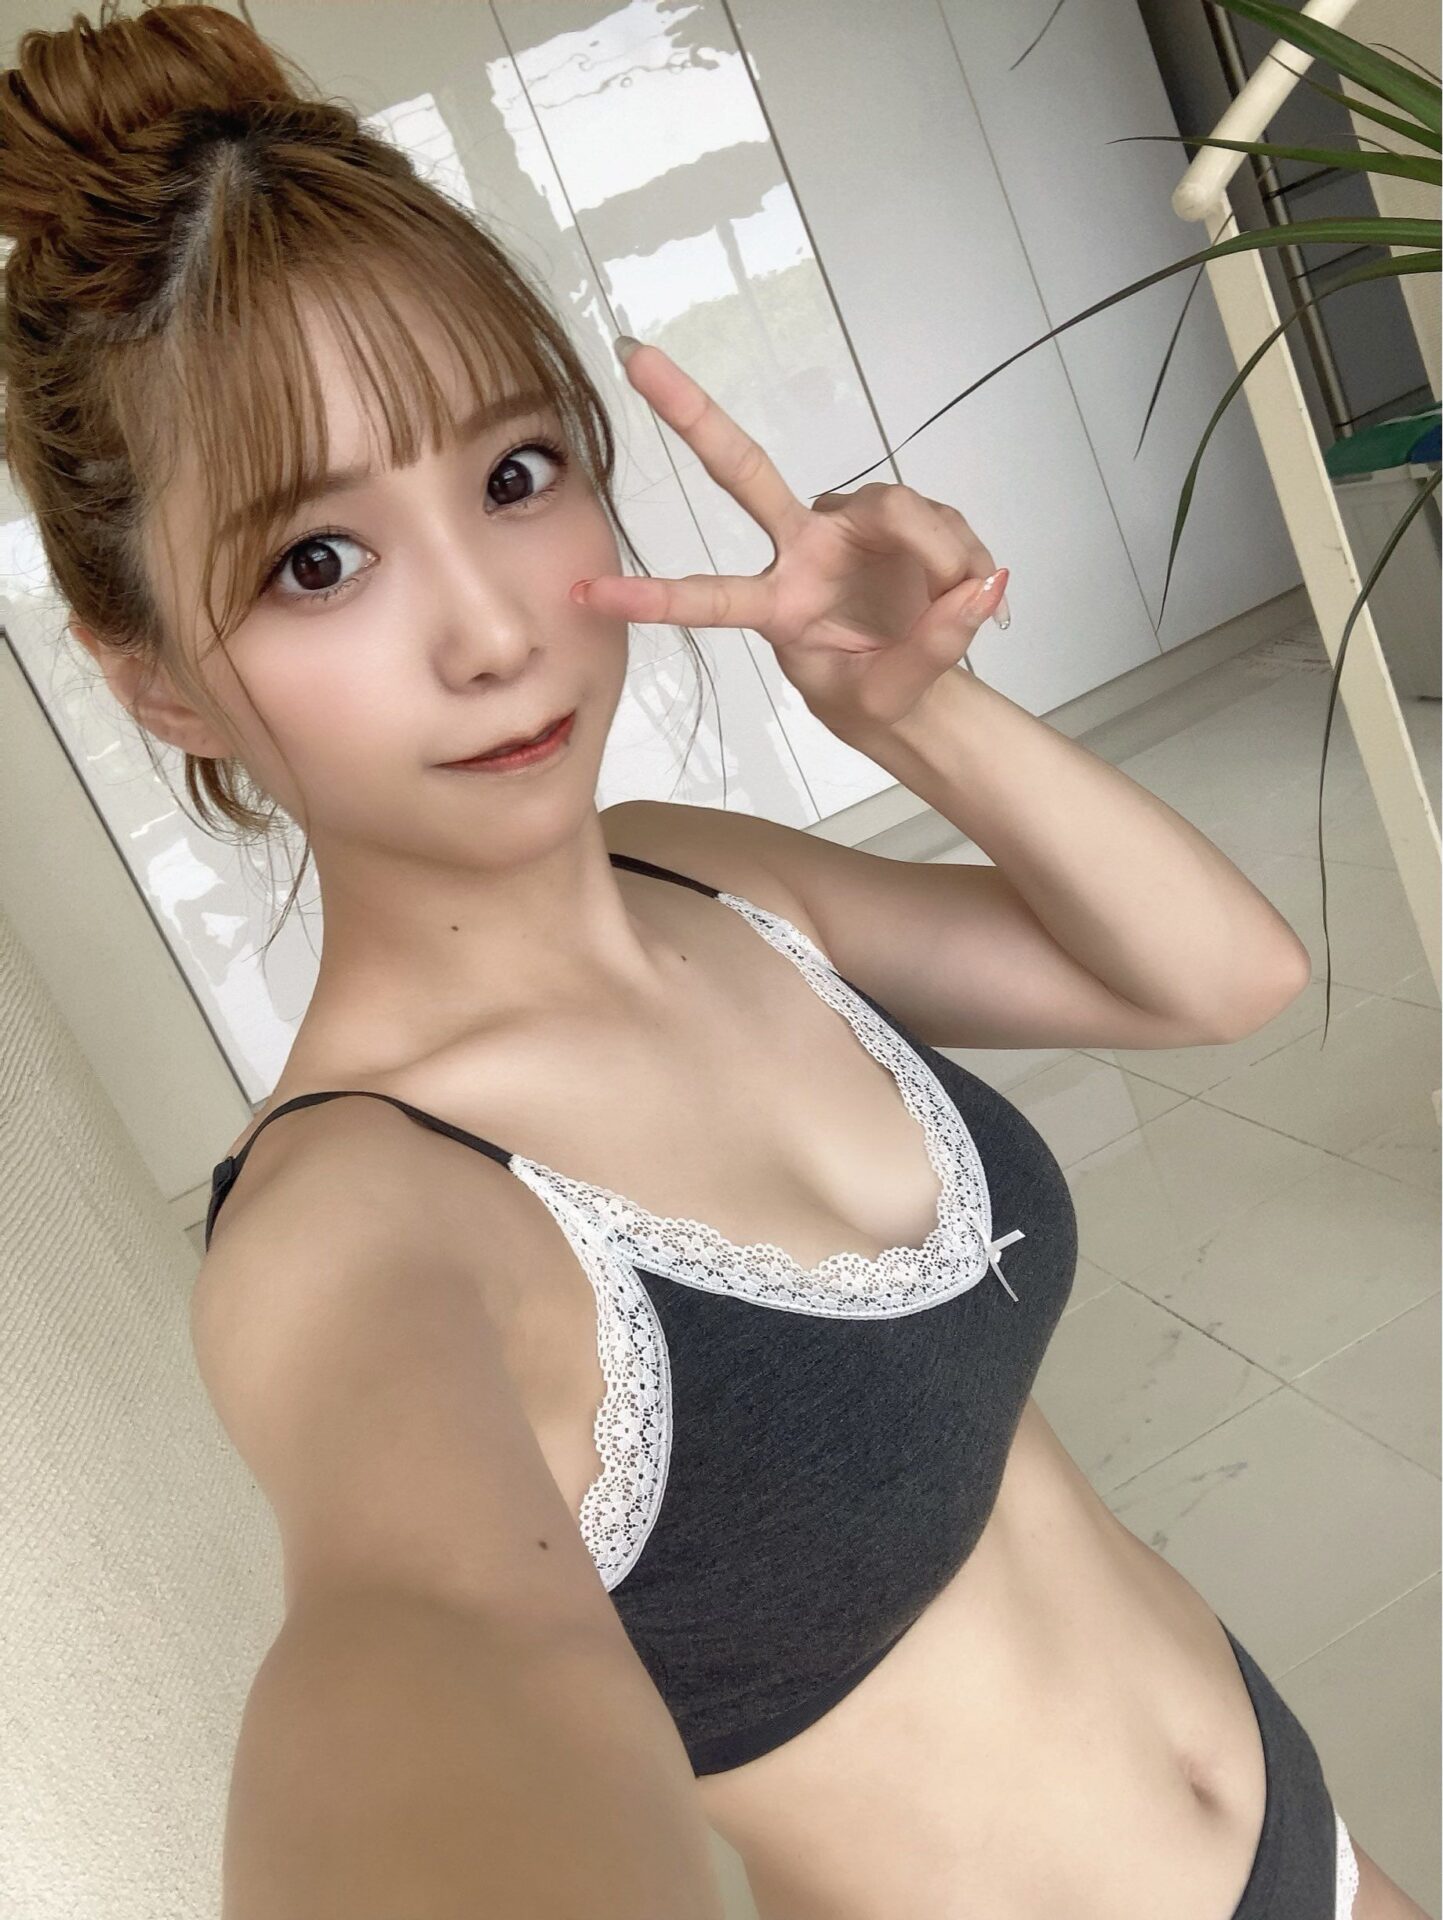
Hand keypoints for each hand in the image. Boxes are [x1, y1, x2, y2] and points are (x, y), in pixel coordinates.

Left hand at [571, 340, 1009, 740]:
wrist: (923, 695)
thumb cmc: (878, 697)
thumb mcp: (890, 699)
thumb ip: (927, 651)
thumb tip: (973, 592)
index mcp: (778, 607)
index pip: (709, 599)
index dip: (652, 597)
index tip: (587, 590)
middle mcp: (801, 550)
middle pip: (744, 472)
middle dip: (691, 415)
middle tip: (634, 356)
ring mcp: (847, 527)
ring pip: (894, 507)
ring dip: (940, 556)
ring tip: (963, 605)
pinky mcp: (898, 518)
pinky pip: (939, 521)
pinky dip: (966, 561)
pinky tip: (974, 590)